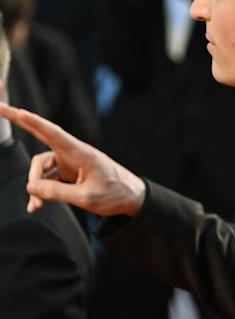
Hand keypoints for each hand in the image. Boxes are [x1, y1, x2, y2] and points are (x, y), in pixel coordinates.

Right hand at [0, 104, 144, 215]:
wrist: (132, 199)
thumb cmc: (115, 194)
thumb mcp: (86, 198)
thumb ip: (57, 193)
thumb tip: (30, 188)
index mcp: (81, 153)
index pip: (54, 134)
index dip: (34, 122)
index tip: (18, 111)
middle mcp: (73, 154)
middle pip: (41, 136)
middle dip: (20, 123)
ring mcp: (69, 163)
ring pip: (41, 169)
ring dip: (36, 186)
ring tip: (36, 205)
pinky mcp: (67, 174)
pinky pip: (47, 180)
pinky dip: (41, 192)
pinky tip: (36, 206)